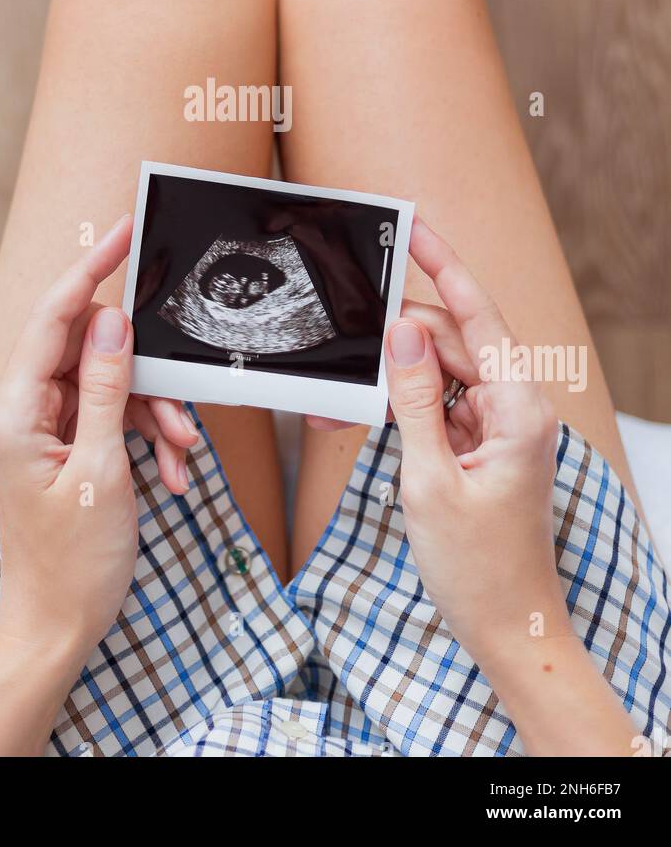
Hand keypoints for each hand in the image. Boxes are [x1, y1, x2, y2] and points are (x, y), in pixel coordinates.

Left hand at [0, 215, 195, 664]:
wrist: (57, 628)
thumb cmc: (73, 562)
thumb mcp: (102, 469)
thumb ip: (109, 389)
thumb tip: (113, 320)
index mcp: (17, 409)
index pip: (56, 317)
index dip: (91, 269)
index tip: (124, 230)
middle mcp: (25, 409)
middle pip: (92, 352)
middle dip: (147, 378)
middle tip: (185, 413)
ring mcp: (45, 428)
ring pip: (111, 386)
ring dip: (155, 417)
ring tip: (184, 458)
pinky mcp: (65, 446)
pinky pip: (113, 418)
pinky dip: (147, 439)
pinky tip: (174, 475)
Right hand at [383, 218, 569, 665]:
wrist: (508, 631)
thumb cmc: (478, 568)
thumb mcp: (430, 478)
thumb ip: (414, 398)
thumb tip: (402, 329)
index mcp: (519, 408)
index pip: (479, 315)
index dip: (443, 265)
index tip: (414, 226)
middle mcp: (515, 408)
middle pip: (452, 340)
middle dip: (397, 331)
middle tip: (345, 320)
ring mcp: (500, 427)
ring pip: (440, 373)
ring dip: (390, 377)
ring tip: (339, 388)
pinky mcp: (482, 446)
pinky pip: (437, 406)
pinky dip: (399, 407)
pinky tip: (356, 412)